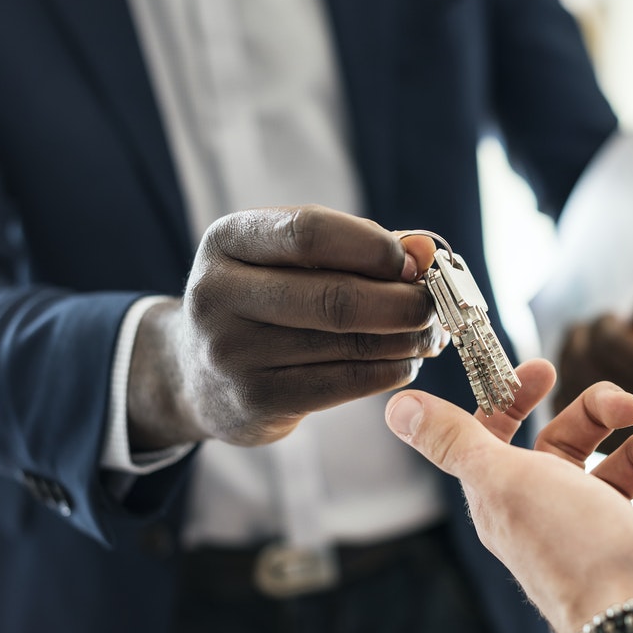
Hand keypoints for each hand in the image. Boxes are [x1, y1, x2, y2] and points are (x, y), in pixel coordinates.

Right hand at [128, 206, 444, 448]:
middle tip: (436, 306)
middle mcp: (218, 294)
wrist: (196, 374)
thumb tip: (424, 249)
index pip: (310, 232)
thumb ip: (358, 247)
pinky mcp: (254, 400)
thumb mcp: (290, 260)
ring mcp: (232, 352)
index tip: (416, 262)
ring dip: (405, 340)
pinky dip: (389, 371)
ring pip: (346, 344)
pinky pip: (343, 383)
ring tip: (429, 335)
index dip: (375, 247)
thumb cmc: (265, 301)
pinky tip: (406, 363)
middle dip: (402, 302)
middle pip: (335, 296)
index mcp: (227, 240)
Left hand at [385, 359, 632, 632]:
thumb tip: (397, 406)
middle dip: (602, 414)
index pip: (499, 435)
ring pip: (628, 471)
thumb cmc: (574, 549)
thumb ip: (454, 440)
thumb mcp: (503, 480)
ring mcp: (605, 540)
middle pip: (571, 444)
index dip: (515, 397)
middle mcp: (552, 518)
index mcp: (507, 499)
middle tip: (630, 408)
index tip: (545, 370)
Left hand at [555, 261, 632, 452]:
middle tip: (601, 328)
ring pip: (566, 372)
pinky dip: (564, 375)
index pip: (609, 339)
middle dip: (587, 332)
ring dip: (573, 349)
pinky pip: (558, 393)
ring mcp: (613, 431)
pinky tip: (581, 367)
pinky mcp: (588, 440)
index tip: (616, 318)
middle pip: (584, 354)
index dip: (605, 321)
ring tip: (592, 344)